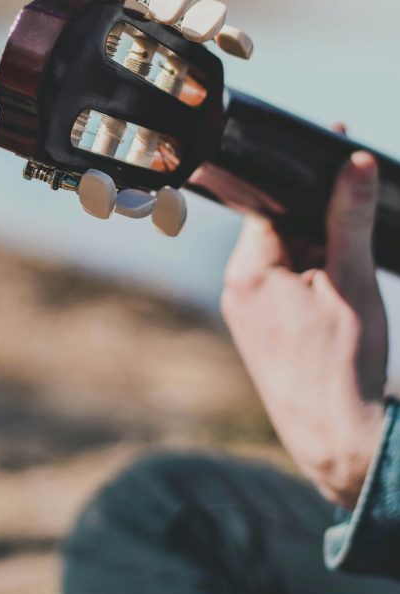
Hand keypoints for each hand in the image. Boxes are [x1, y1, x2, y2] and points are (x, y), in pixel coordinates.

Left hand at [222, 148, 387, 507]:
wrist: (340, 441)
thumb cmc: (343, 363)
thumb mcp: (352, 280)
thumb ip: (349, 217)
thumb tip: (355, 162)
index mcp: (248, 271)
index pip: (271, 205)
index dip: (304, 181)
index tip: (331, 151)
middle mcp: (238, 290)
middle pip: (279, 231)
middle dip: (318, 220)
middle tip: (354, 208)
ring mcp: (248, 315)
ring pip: (286, 261)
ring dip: (319, 253)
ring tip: (352, 269)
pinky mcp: (263, 335)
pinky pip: (286, 290)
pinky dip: (314, 281)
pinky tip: (341, 291)